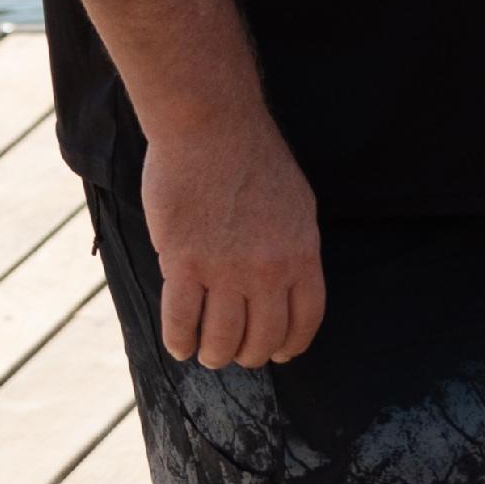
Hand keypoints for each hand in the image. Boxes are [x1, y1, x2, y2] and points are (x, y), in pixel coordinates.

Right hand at [140, 106, 323, 368]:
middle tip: (236, 353)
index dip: (291, 344)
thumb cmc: (255, 160)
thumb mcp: (297, 205)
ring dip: (214, 354)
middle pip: (263, 336)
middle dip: (249, 354)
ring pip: (222, 338)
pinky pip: (181, 321)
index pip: (305, 319)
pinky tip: (180, 345)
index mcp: (302, 254)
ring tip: (208, 354)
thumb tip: (288, 285)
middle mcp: (269, 269)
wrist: (213, 129)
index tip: (280, 353)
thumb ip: (294, 248)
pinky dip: (180, 342)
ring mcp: (225, 269)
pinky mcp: (183, 264)